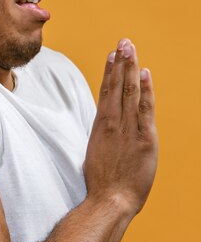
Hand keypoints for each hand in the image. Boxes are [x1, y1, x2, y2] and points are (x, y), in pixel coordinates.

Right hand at [83, 39, 157, 215]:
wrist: (110, 199)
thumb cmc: (102, 181)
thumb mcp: (96, 152)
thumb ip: (103, 135)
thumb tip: (105, 125)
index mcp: (101, 125)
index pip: (106, 91)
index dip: (109, 71)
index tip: (111, 55)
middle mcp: (113, 122)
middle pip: (117, 85)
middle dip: (120, 61)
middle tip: (123, 42)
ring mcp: (128, 129)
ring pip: (129, 91)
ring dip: (130, 68)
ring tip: (130, 48)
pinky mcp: (144, 138)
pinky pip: (145, 108)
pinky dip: (145, 90)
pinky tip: (144, 73)